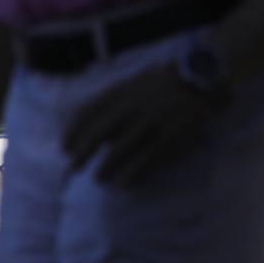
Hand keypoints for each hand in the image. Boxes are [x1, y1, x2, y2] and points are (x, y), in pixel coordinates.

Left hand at [62, 62, 224, 186]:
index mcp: (120, 92)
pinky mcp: (170, 137)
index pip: (88, 113)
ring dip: (106, 168)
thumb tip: (91, 127)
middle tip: (72, 168)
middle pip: (98, 134)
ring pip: (121, 150)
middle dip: (83, 153)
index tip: (64, 148)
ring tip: (99, 179)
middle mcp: (131, 108)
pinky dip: (133, 174)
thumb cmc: (161, 83)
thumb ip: (111, 102)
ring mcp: (150, 123)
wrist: (199, 78)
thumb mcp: (130, 84)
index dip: (73, 132)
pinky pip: (147, 160)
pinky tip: (124, 184)